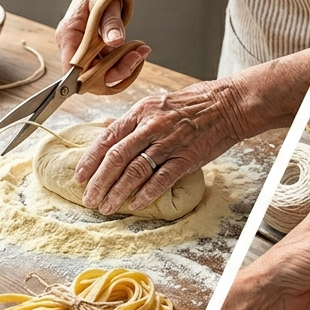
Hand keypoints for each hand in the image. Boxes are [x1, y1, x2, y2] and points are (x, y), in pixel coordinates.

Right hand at [56, 0, 151, 89]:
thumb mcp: (106, 1)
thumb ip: (110, 22)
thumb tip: (115, 41)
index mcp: (68, 35)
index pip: (71, 69)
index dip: (89, 78)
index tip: (114, 72)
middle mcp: (73, 46)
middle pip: (90, 76)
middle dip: (116, 71)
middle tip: (136, 57)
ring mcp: (85, 50)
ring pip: (103, 74)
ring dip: (125, 67)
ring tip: (141, 51)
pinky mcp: (96, 52)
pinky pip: (110, 66)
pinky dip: (126, 61)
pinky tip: (139, 49)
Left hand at [72, 43, 309, 214]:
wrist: (229, 104)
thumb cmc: (194, 104)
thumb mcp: (158, 103)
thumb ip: (133, 121)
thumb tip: (107, 132)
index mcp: (141, 112)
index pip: (108, 138)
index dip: (90, 159)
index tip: (79, 177)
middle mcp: (151, 126)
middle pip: (117, 158)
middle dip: (99, 182)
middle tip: (89, 199)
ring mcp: (169, 142)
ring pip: (135, 171)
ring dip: (118, 192)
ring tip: (107, 207)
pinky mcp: (187, 157)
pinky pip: (162, 178)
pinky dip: (147, 193)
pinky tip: (135, 205)